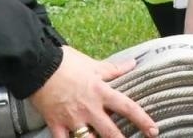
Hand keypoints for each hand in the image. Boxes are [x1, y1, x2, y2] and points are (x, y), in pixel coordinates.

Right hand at [27, 47, 157, 137]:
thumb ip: (113, 69)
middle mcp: (90, 109)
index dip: (143, 120)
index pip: (127, 107)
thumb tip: (132, 63)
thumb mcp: (92, 64)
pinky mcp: (56, 124)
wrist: (38, 64)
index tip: (154, 130)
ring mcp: (72, 118)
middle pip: (111, 132)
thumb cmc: (66, 62)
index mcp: (101, 92)